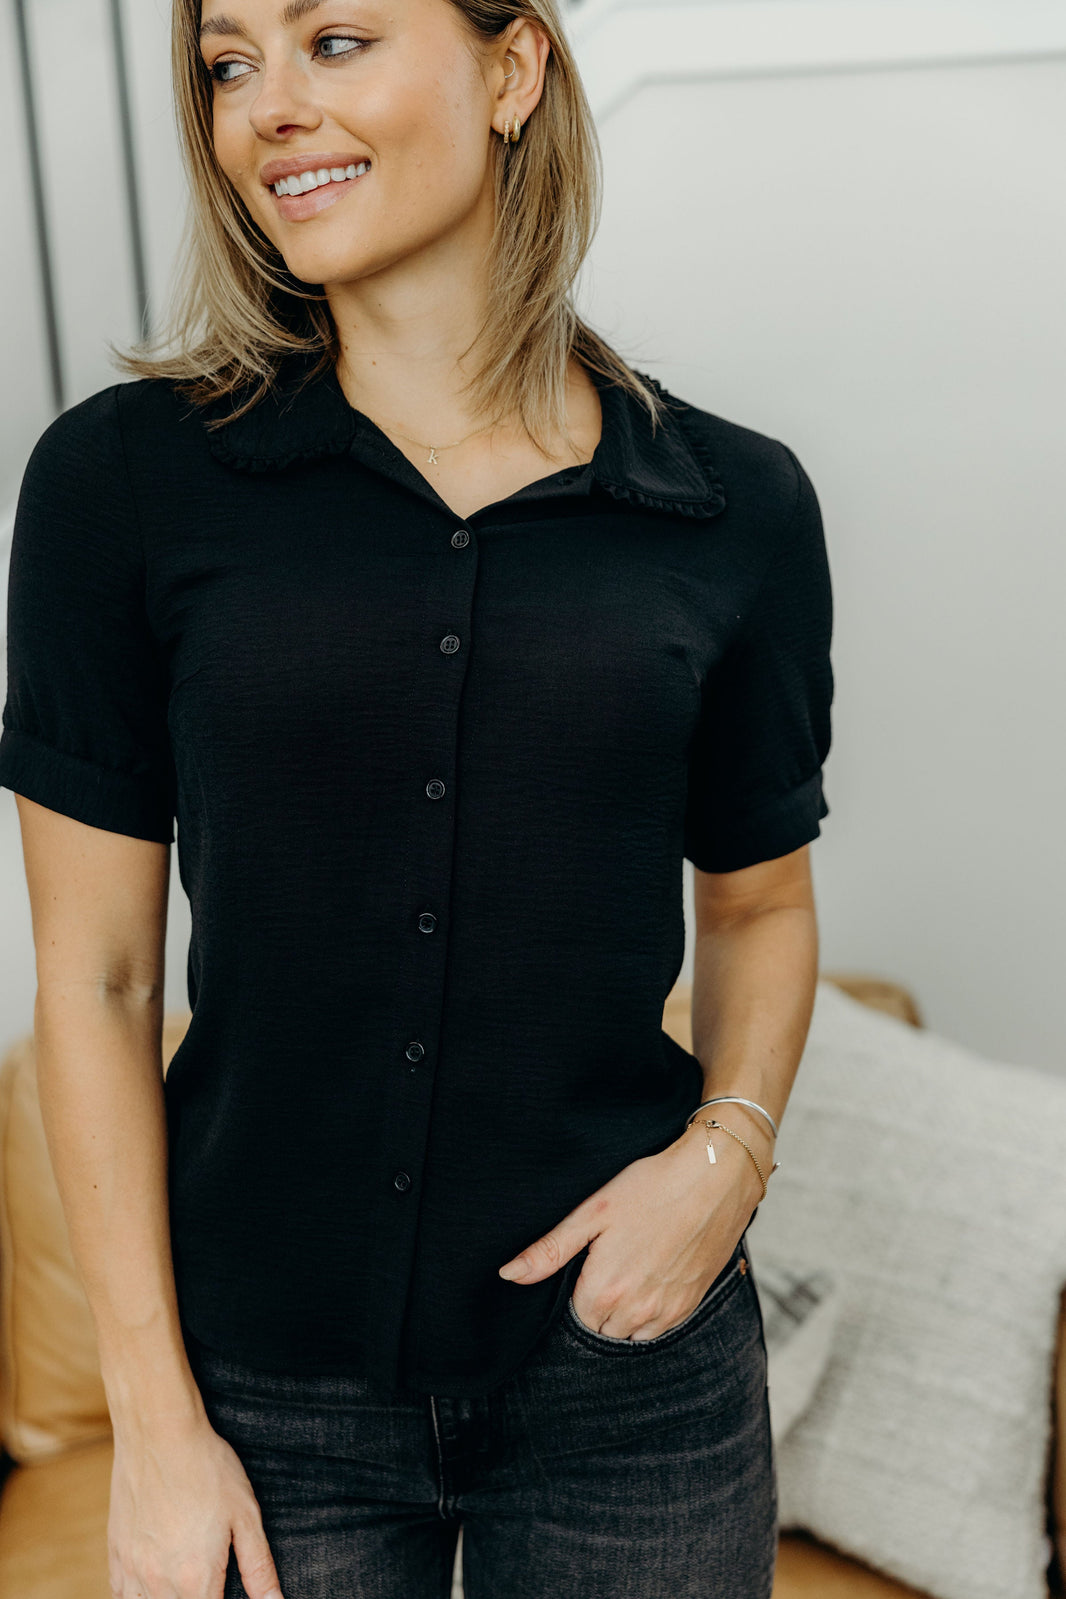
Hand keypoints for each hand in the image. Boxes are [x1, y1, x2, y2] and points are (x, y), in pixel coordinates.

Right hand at [108, 1408, 284, 1598]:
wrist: (159, 1433)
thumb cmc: (207, 1468)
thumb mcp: (245, 1514)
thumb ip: (259, 1567)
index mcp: (197, 1579)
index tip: (227, 1590)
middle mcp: (160, 1584)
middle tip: (210, 1581)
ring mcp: (133, 1571)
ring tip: (186, 1582)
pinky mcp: (117, 1555)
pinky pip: (121, 1596)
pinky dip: (139, 1598)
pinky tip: (154, 1586)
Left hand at [497, 1117, 768, 1339]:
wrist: (715, 1178)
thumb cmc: (651, 1186)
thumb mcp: (593, 1212)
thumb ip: (549, 1251)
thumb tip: (508, 1275)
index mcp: (604, 1290)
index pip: (574, 1317)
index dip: (577, 1290)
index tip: (588, 1264)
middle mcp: (635, 1311)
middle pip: (601, 1328)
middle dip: (598, 1305)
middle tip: (608, 1263)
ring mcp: (666, 1312)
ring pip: (630, 1334)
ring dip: (623, 1314)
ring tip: (630, 1269)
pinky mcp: (690, 1305)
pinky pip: (659, 1330)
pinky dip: (650, 1314)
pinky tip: (652, 1276)